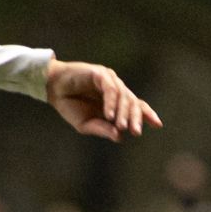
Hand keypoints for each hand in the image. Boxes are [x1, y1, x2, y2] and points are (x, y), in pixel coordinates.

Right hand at [45, 58, 159, 142]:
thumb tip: (120, 138)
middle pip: (133, 102)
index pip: (136, 106)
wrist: (52, 89)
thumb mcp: (85, 124)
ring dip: (123, 113)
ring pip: (123, 96)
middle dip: (136, 118)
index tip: (158, 125)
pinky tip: (109, 115)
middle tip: (136, 132)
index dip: (147, 114)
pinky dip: (111, 102)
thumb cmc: (69, 105)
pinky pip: (110, 89)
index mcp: (115, 100)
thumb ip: (102, 130)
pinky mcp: (100, 73)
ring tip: (122, 127)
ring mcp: (109, 79)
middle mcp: (115, 88)